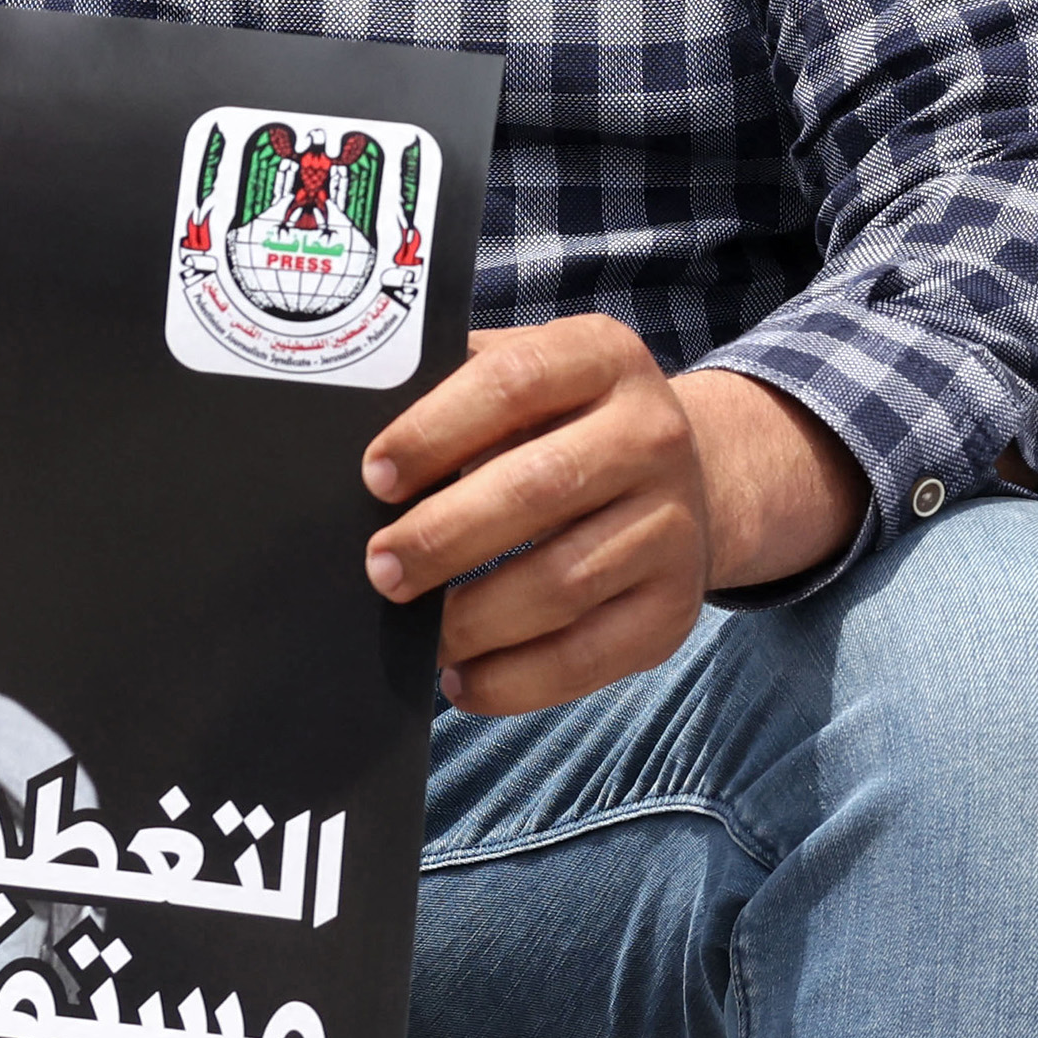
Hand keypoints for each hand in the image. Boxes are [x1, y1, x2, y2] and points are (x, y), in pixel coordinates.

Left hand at [359, 316, 718, 714]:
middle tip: (382, 570)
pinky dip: (512, 680)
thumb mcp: (525, 383)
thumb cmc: (561, 430)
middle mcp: (654, 434)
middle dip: (444, 537)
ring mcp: (674, 524)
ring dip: (471, 619)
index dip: (435, 430)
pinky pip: (586, 657)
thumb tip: (354, 453)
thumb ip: (452, 398)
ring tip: (418, 634)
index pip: (515, 381)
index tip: (375, 478)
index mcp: (603, 358)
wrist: (682, 480)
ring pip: (562, 582)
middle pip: (541, 487)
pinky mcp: (674, 607)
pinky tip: (462, 677)